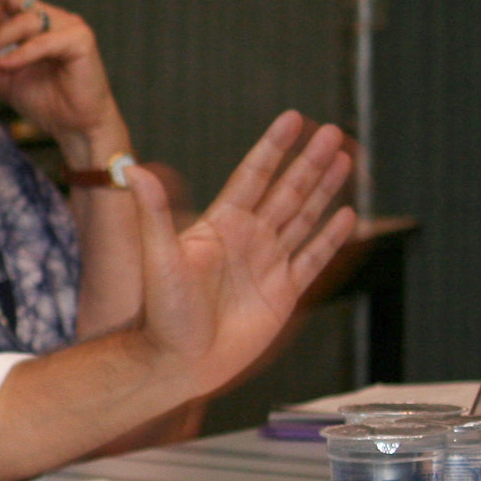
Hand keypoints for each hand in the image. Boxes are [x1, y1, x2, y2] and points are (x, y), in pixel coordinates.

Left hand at [0, 0, 127, 161]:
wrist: (74, 126)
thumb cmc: (42, 99)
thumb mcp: (3, 75)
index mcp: (34, 20)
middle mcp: (52, 16)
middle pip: (13, 1)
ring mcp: (69, 25)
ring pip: (27, 20)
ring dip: (3, 39)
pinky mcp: (81, 40)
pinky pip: (44, 41)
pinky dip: (22, 53)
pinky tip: (6, 65)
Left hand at [134, 112, 356, 395]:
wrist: (179, 361)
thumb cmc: (162, 312)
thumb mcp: (158, 256)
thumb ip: (152, 211)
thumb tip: (132, 169)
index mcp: (221, 225)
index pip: (253, 176)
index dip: (274, 147)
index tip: (293, 118)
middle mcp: (247, 239)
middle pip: (286, 190)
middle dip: (310, 161)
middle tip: (331, 131)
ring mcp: (267, 264)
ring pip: (304, 217)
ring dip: (324, 189)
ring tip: (344, 160)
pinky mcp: (283, 293)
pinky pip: (313, 259)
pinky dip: (332, 237)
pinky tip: (347, 215)